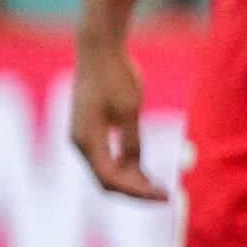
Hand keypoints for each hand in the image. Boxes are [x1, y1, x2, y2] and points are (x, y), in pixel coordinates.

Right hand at [66, 36, 163, 204]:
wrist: (100, 51)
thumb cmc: (115, 77)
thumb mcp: (129, 110)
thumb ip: (131, 141)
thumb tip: (136, 169)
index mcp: (87, 141)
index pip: (111, 180)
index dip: (138, 192)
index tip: (165, 196)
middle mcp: (81, 143)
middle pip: (106, 181)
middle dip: (135, 191)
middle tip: (166, 196)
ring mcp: (84, 138)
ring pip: (106, 172)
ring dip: (131, 182)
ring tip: (159, 187)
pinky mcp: (91, 131)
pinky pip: (106, 159)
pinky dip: (125, 168)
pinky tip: (145, 171)